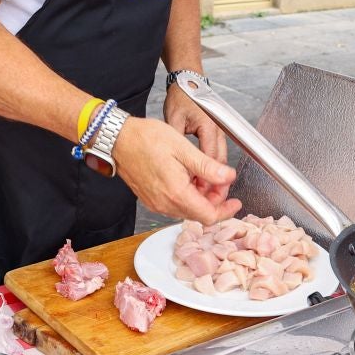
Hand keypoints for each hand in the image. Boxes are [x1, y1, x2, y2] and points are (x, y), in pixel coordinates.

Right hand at [112, 116, 240, 224]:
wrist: (118, 139)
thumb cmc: (146, 139)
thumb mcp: (184, 148)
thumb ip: (208, 167)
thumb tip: (228, 177)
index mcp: (176, 193)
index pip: (209, 216)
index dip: (226, 210)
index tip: (235, 202)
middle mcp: (165, 204)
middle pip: (199, 214)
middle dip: (214, 200)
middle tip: (220, 180)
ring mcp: (156, 203)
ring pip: (187, 209)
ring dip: (200, 197)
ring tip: (203, 175)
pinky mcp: (150, 199)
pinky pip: (174, 204)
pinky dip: (186, 196)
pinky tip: (187, 178)